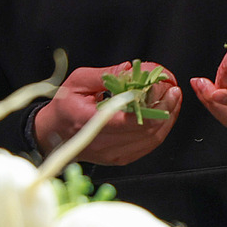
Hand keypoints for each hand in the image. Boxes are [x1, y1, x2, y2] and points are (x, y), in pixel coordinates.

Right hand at [33, 63, 180, 165]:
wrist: (53, 133)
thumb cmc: (64, 105)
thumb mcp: (78, 81)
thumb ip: (106, 75)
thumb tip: (131, 69)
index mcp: (90, 121)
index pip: (129, 120)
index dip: (153, 105)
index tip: (164, 87)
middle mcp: (103, 142)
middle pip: (146, 130)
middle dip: (166, 108)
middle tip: (173, 90)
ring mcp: (113, 154)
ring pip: (151, 140)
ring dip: (167, 118)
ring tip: (173, 99)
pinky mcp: (119, 158)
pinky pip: (147, 146)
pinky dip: (160, 130)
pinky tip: (165, 115)